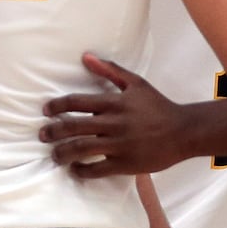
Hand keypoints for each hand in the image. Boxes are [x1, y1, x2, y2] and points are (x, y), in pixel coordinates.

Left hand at [42, 54, 187, 177]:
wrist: (183, 131)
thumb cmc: (158, 106)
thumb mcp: (136, 83)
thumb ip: (110, 70)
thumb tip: (85, 57)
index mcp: (115, 102)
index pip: (77, 102)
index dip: (57, 106)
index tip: (46, 111)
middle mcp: (115, 123)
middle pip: (74, 127)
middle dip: (53, 131)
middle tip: (43, 135)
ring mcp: (120, 145)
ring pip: (82, 149)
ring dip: (62, 153)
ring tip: (55, 156)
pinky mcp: (126, 164)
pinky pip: (97, 169)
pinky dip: (82, 170)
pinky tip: (76, 169)